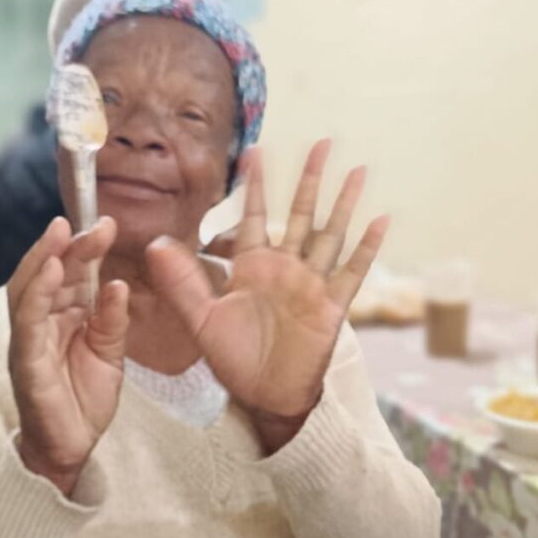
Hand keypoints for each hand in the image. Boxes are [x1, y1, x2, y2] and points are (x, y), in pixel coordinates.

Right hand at [7, 216, 129, 493]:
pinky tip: (52, 274)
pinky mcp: (25, 361)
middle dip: (65, 244)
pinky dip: (38, 294)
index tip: (107, 224)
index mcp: (62, 316)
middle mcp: (41, 322)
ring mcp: (29, 340)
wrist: (72, 448)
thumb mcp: (109, 352)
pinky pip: (27, 322)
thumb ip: (111, 318)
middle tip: (87, 220)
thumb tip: (117, 283)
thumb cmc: (84, 398)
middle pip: (47, 273)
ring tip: (61, 234)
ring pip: (28, 290)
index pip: (70, 273)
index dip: (84, 247)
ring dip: (44, 259)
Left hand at [146, 140, 388, 451]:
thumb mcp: (201, 319)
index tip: (256, 150)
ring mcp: (312, 284)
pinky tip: (381, 220)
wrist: (265, 395)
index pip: (255, 215)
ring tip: (358, 171)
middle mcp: (285, 267)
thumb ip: (182, 281)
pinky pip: (353, 271)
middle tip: (322, 142)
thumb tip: (156, 243)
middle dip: (311, 179)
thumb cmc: (234, 358)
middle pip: (301, 213)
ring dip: (344, 203)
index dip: (256, 184)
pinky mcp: (332, 305)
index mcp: (252, 266)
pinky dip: (368, 248)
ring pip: (331, 234)